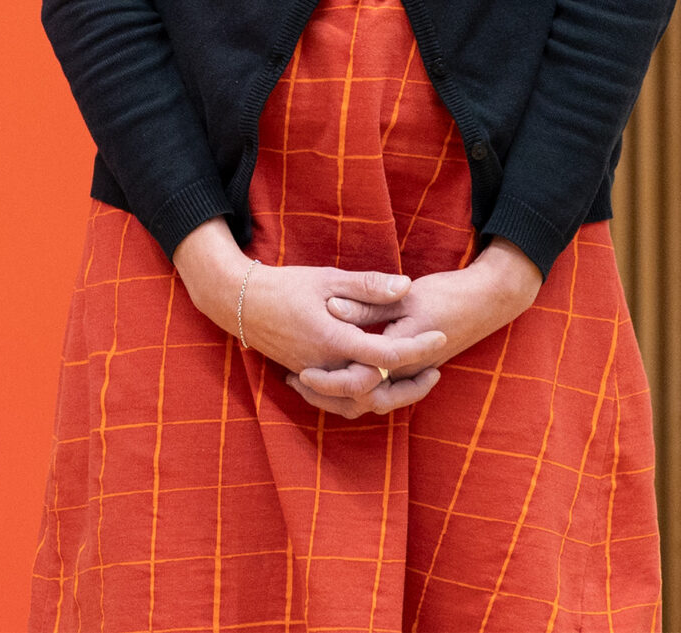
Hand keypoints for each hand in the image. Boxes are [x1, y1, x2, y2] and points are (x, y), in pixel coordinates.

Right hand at [173, 221, 446, 418]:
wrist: (240, 304)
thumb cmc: (285, 285)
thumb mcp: (327, 279)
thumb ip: (368, 286)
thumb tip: (407, 286)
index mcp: (332, 339)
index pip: (385, 354)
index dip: (417, 347)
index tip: (439, 336)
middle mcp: (324, 366)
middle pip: (376, 391)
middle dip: (410, 386)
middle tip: (437, 371)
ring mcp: (314, 376)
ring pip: (358, 403)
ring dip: (390, 396)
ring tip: (415, 380)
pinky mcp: (307, 379)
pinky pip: (341, 400)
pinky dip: (364, 397)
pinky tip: (380, 383)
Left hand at [289, 241, 543, 419]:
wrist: (487, 302)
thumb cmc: (448, 295)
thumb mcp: (405, 295)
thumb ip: (368, 304)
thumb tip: (332, 309)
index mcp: (403, 354)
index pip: (360, 380)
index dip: (328, 380)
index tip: (301, 370)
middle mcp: (408, 373)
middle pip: (362, 401)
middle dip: (327, 396)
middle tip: (296, 380)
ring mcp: (413, 376)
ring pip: (371, 402)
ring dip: (339, 396)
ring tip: (309, 382)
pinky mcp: (415, 373)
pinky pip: (382, 393)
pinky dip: (358, 391)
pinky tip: (338, 375)